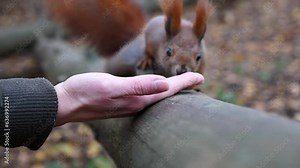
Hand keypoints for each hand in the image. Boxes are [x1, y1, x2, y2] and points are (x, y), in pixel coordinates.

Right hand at [54, 72, 203, 125]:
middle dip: (182, 88)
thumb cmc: (86, 92)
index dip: (185, 83)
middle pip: (165, 96)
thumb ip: (138, 86)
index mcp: (137, 100)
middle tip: (198, 80)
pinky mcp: (121, 102)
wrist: (66, 102)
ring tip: (183, 84)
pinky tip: (157, 88)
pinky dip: (157, 90)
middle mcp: (136, 104)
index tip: (201, 77)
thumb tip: (165, 84)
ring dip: (171, 90)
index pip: (167, 91)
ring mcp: (128, 105)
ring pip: (157, 97)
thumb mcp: (111, 86)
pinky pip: (146, 96)